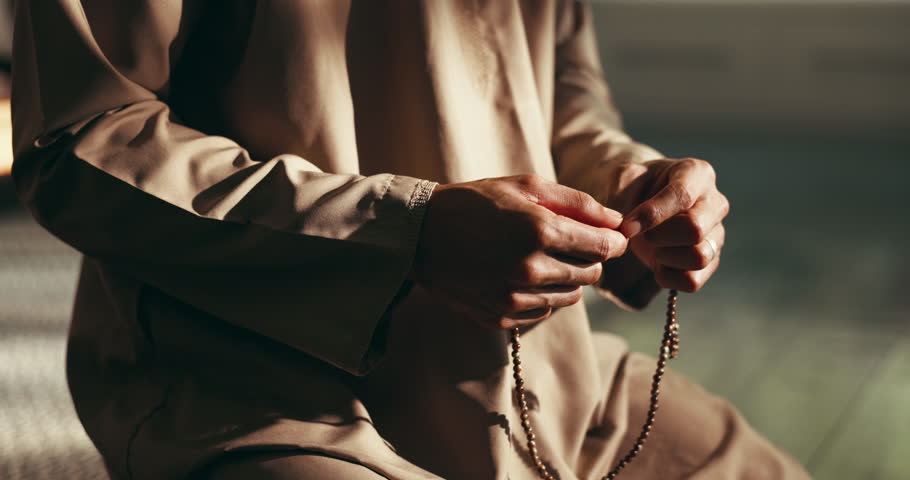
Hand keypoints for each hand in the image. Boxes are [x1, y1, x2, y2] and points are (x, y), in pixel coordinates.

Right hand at [414, 174, 627, 328]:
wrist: (420, 234)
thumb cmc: (476, 201)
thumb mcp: (526, 186)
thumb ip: (578, 203)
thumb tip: (617, 221)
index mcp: (540, 231)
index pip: (604, 247)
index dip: (613, 241)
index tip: (609, 235)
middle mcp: (530, 270)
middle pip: (592, 274)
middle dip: (590, 258)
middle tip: (569, 242)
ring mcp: (514, 298)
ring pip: (571, 296)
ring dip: (567, 277)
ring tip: (542, 257)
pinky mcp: (501, 317)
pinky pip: (544, 312)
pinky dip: (543, 296)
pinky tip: (522, 275)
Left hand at [608, 158, 728, 292]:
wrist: (642, 206)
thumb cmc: (635, 187)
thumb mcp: (624, 177)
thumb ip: (622, 189)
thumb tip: (628, 226)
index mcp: (697, 174)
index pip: (682, 195)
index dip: (652, 215)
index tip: (627, 227)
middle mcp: (714, 203)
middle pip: (695, 229)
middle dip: (659, 237)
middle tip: (642, 234)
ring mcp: (717, 234)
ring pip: (699, 257)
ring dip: (665, 257)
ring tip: (652, 247)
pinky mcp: (711, 261)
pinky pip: (693, 281)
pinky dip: (669, 278)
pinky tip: (657, 264)